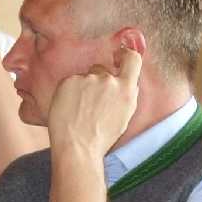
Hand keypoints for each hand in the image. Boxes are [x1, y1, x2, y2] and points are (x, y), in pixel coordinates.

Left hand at [45, 45, 144, 159]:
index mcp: (126, 90)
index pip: (132, 59)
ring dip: (82, 88)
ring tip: (79, 110)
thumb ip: (126, 94)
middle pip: (103, 70)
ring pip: (85, 77)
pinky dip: (69, 92)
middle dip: (97, 81)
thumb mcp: (124, 116)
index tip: (119, 55)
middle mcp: (109, 80)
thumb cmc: (101, 137)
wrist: (77, 147)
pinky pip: (71, 82)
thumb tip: (125, 80)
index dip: (126, 54)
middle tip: (90, 104)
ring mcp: (88, 79)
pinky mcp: (70, 80)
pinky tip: (69, 109)